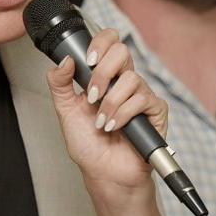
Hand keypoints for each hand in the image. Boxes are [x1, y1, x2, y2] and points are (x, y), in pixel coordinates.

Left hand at [46, 28, 169, 201]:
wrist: (104, 173)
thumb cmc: (89, 145)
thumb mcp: (66, 111)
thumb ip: (60, 84)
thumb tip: (64, 60)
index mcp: (105, 76)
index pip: (110, 43)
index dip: (101, 42)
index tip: (87, 60)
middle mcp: (124, 82)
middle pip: (122, 51)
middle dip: (102, 73)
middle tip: (92, 96)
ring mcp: (141, 95)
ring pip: (130, 79)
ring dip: (110, 103)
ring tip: (102, 122)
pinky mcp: (155, 110)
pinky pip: (142, 100)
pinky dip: (123, 115)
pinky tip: (115, 127)